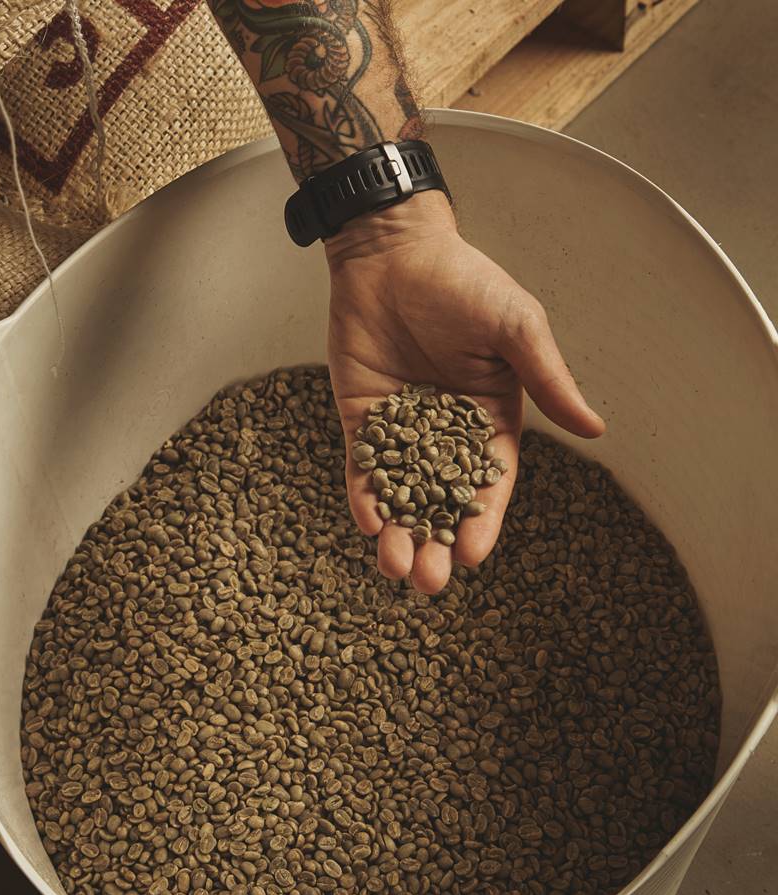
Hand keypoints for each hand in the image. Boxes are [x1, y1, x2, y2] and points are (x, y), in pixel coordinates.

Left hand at [325, 191, 604, 593]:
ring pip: (399, 495)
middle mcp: (446, 433)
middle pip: (441, 501)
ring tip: (394, 567)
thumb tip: (595, 429)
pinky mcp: (360, 419)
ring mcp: (400, 429)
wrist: (391, 253)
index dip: (481, 521)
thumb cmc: (463, 282)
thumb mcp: (516, 326)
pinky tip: (364, 522)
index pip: (489, 483)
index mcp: (491, 418)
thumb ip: (547, 379)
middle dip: (435, 543)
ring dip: (396, 533)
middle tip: (428, 581)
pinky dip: (363, 495)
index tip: (474, 556)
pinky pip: (360, 467)